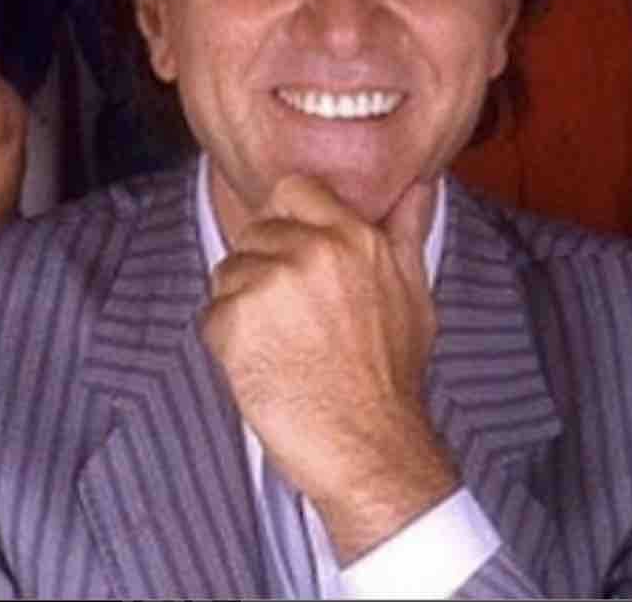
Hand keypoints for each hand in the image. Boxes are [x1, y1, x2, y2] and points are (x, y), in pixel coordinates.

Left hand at [199, 175, 458, 563]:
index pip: (292, 190)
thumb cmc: (391, 378)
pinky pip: (213, 314)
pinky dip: (227, 342)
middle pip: (255, 233)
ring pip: (229, 272)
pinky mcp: (234, 320)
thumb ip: (407, 230)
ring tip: (282, 347)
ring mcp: (270, 282)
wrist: (368, 447)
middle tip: (294, 321)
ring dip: (243, 306)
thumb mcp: (414, 293)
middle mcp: (312, 250)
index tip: (294, 256)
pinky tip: (264, 367)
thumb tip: (418, 183)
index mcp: (354, 237)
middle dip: (264, 269)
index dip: (286, 220)